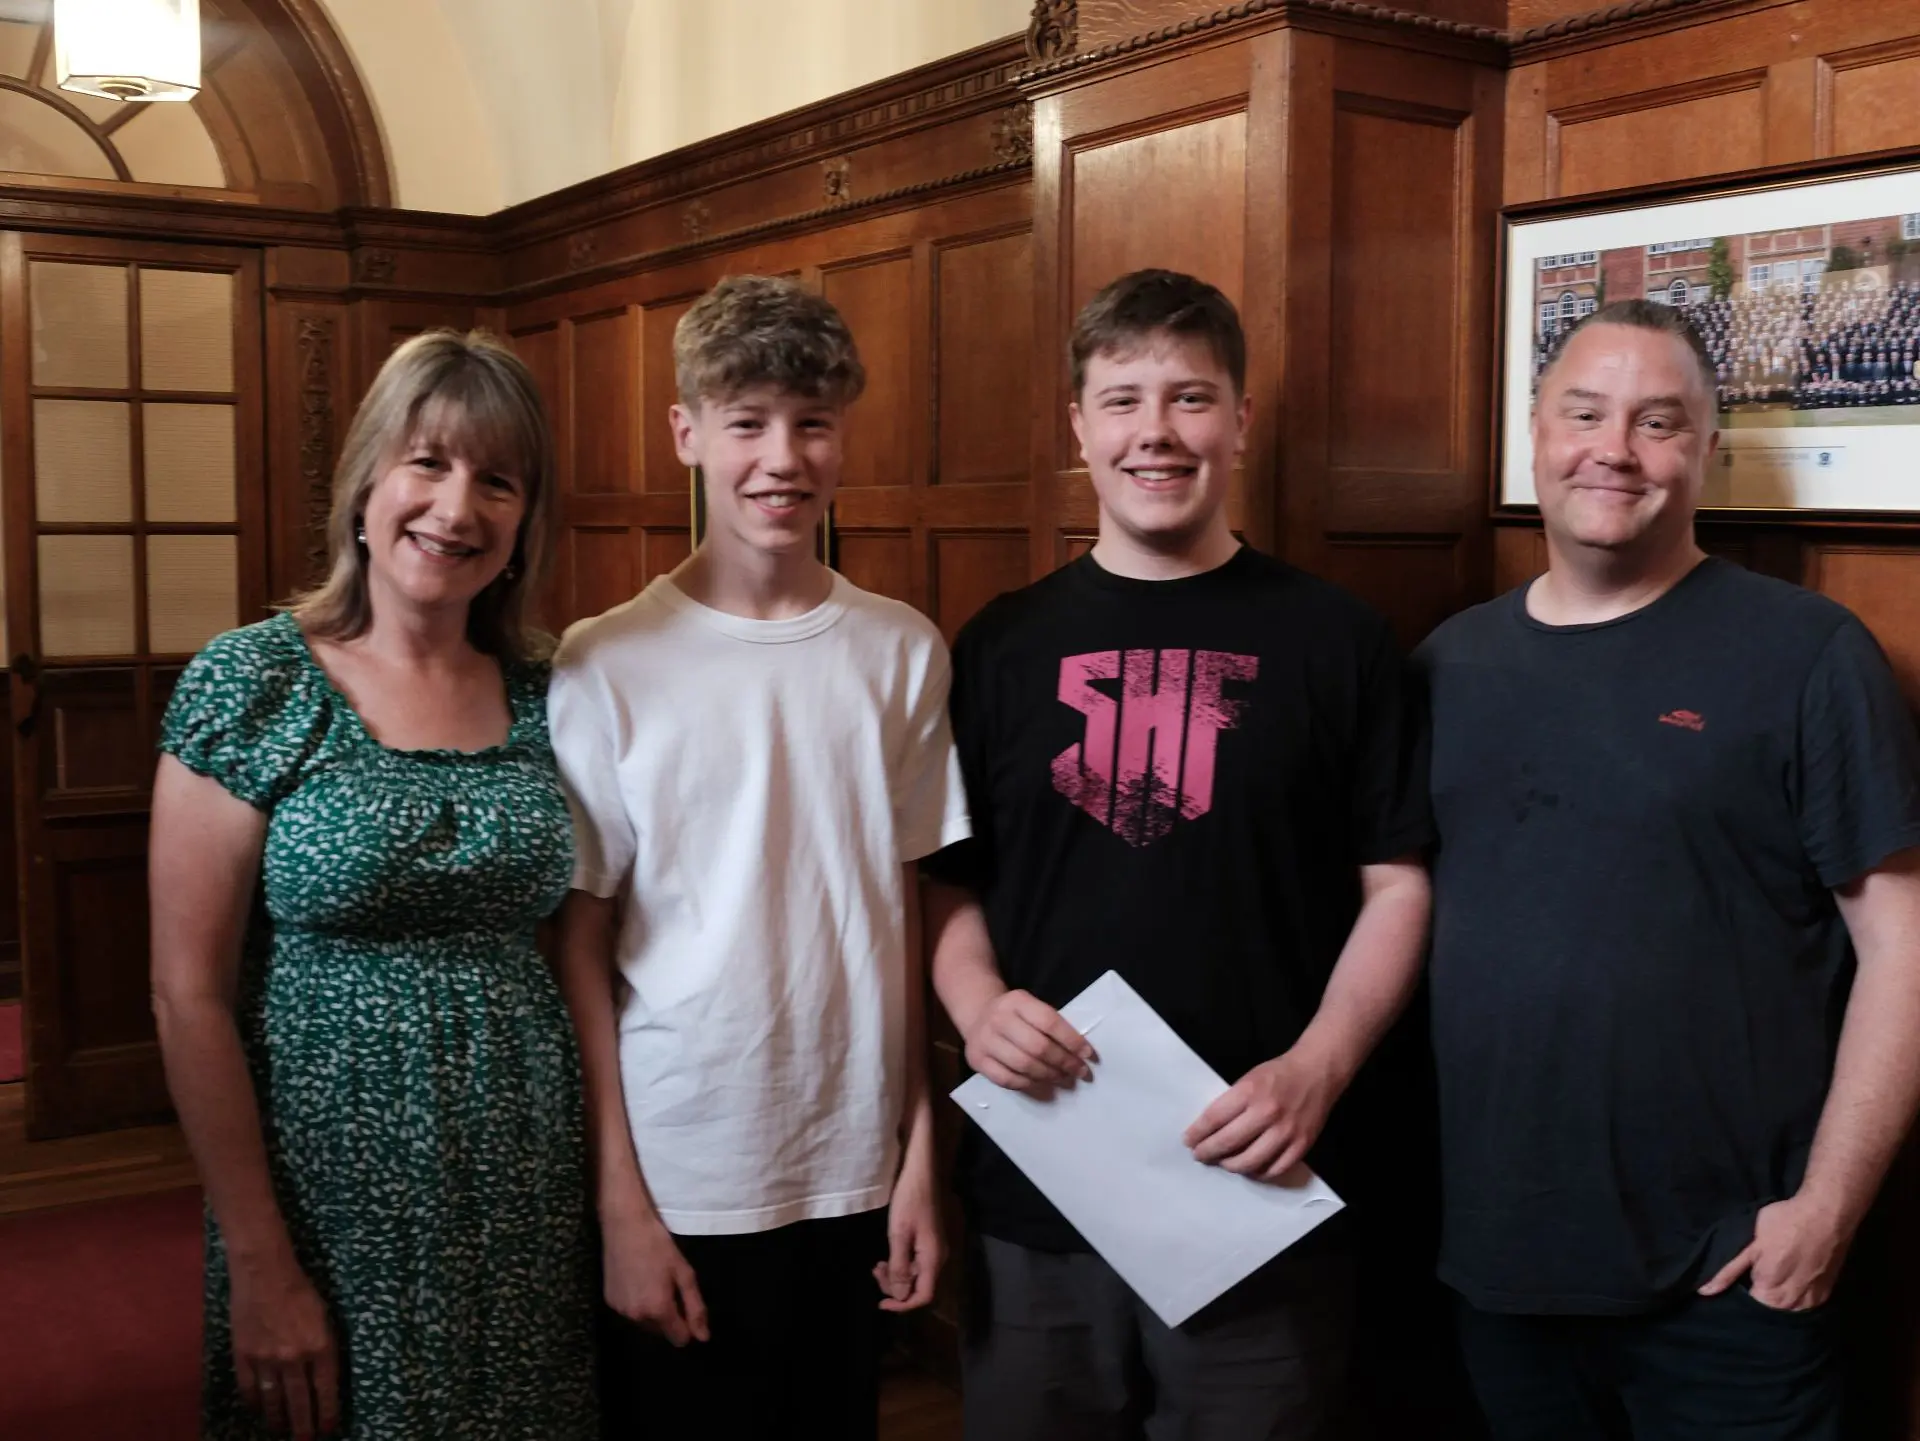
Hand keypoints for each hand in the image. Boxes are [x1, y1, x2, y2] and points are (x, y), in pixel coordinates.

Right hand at [228, 1251, 338, 1437]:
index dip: (328, 1412)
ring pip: (273, 1400)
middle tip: (305, 1440)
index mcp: (320, 1346)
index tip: (329, 1428)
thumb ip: (324, 1347)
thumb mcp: (325, 1317)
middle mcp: (294, 1358)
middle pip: (300, 1402)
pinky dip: (254, 1403)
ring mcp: (266, 1359)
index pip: (327, 1389)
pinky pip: (249, 1388)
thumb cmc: (301, 1289)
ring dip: (278, 1419)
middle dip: (303, 1425)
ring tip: (281, 1431)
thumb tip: (323, 1377)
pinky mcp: (243, 1355)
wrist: (264, 1273)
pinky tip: (257, 1411)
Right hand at [603, 1209, 709, 1345]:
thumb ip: (696, 1307)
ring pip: (645, 1324)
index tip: (687, 1304)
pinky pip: (630, 1313)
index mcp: (658, 1310)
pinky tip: (639, 1282)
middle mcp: (636, 1317)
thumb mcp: (684, 1273)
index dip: (688, 1326)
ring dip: (653, 1312)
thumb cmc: (659, 1245)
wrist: (624, 1225)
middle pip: (662, 1332)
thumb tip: (703, 1337)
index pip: (679, 1339)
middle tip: (670, 1287)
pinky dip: (637, 1304)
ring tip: (654, 1282)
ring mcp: (620, 1310)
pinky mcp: (609, 1301)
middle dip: (670, 1318)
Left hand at [875, 1165, 943, 1311]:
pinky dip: (905, 1262)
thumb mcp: (899, 1234)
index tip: (881, 1303)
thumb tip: (899, 1297)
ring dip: (899, 1274)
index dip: (902, 1305)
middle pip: (920, 1286)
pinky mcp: (936, 1239)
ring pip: (919, 1274)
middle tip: (875, 1272)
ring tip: (878, 1264)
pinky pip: (921, 1261)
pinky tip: (890, 1254)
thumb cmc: (910, 1200)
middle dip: (896, 1287)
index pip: (923, 1296)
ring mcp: (940, 1248)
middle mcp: (942, 1258)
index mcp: (934, 1259)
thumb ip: (899, 1267)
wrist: (926, 1172)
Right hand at [963, 989, 1095, 1092]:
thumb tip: (1080, 1052)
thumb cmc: (1015, 1015)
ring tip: (1064, 1078)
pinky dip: (1029, 1084)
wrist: (978, 1015)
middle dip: (1063, 1062)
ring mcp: (985, 1040)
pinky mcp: (977, 1060)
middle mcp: (998, 1019)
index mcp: (1017, 1001)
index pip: (1049, 1021)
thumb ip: (1051, 1024)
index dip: (1071, 1040)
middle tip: (1080, 1071)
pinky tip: (1042, 1082)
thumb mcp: (1031, 1007)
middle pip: (1037, 1046)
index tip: (1088, 1054)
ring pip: (1023, 1065)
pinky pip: (1007, 1079)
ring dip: (1049, 1075)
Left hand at [1183, 1047, 1342, 1182]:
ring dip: (1230, 1165)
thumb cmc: (1278, 1074)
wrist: (1317, 1072)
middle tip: (1200, 1155)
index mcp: (1250, 1092)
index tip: (1188, 1141)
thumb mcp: (1248, 1078)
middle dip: (1208, 1152)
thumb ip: (1231, 1102)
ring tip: (1223, 1162)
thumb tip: (1209, 1129)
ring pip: (1250, 1162)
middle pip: (1228, 1142)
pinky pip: (1274, 1170)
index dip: (1197, 1133)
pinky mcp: (1301, 1145)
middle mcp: (1267, 1113)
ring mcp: (1286, 1132)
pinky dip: (1258, 1173)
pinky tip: (1250, 1168)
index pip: (1214, 1119)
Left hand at [1698, 1194, 1850, 1311]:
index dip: (1740, 1294)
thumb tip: (1704, 1292)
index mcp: (1770, 1294)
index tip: (1740, 1280)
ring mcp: (1812, 1302)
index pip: (1748, 1308)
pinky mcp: (1826, 1295)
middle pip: (1768, 1310)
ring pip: (1787, 1310)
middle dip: (1760, 1296)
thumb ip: (1728, 1271)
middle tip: (1758, 1272)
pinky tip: (1791, 1279)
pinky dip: (1795, 1297)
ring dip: (1779, 1299)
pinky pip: (1804, 1305)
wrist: (1826, 1214)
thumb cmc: (1784, 1225)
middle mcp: (1793, 1305)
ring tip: (1776, 1275)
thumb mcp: (1750, 1245)